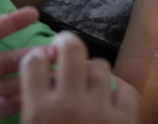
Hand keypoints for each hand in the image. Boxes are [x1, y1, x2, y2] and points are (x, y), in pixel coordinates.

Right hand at [20, 32, 136, 123]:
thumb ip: (32, 105)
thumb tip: (36, 79)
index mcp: (40, 112)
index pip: (34, 62)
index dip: (36, 57)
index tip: (40, 59)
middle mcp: (70, 105)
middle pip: (72, 49)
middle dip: (67, 42)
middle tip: (65, 46)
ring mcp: (100, 111)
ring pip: (100, 66)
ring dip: (93, 73)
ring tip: (89, 84)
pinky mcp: (125, 120)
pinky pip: (125, 91)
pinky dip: (119, 95)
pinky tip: (111, 102)